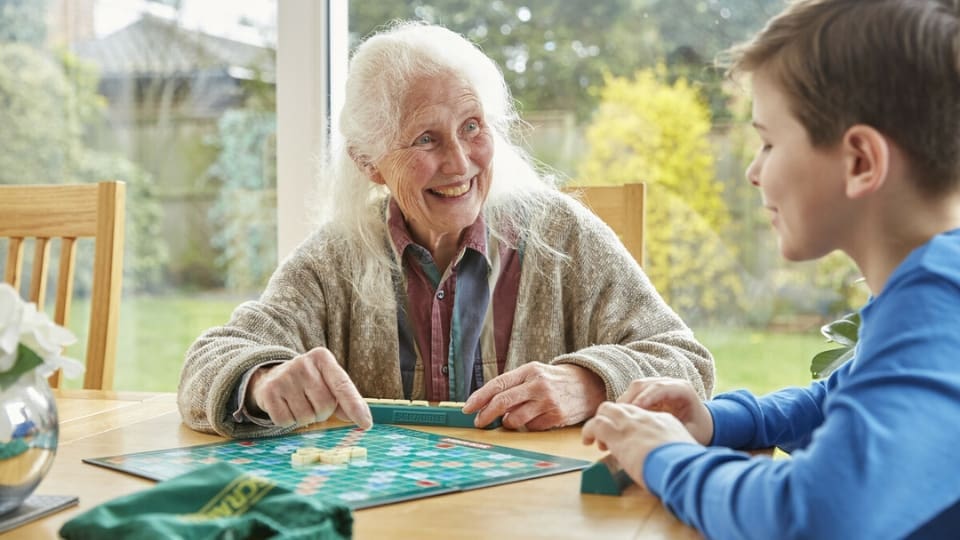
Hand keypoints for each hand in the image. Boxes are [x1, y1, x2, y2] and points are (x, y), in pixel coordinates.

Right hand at [246, 347, 371, 428]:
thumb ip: (345, 399)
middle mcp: (303, 363)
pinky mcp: (268, 392)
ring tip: (298, 403)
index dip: (355, 406)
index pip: (343, 385)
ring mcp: (284, 376)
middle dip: (322, 413)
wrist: (271, 376)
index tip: (365, 424)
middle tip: (312, 403)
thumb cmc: (308, 382)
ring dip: (305, 418)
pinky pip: (286, 422)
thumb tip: (362, 420)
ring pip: (306, 417)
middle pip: (325, 406)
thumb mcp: (327, 382)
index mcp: (323, 358)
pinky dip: (288, 421)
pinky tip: (285, 406)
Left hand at [462, 363, 605, 429]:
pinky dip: (528, 426)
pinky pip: (531, 427)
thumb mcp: (535, 374)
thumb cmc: (555, 380)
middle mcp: (538, 384)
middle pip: (502, 402)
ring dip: (508, 423)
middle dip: (485, 414)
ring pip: (515, 419)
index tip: (467, 408)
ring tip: (513, 419)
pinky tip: (535, 419)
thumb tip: (486, 404)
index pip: (498, 384)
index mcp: (529, 370)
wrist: (589, 385)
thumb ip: (513, 385)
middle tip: (478, 422)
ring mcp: (548, 401)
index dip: (479, 397)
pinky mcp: (556, 417)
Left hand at [581, 402, 697, 486]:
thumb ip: (672, 449)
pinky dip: (588, 430)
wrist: (682, 464)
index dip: (629, 423)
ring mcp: (631, 423)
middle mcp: (645, 417)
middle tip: (605, 435)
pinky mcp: (617, 433)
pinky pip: (596, 424)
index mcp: (663, 421)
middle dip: (610, 417)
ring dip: (597, 423)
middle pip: (622, 406)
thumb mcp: (683, 451)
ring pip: (606, 409)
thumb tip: (667, 460)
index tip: (624, 436)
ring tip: (591, 438)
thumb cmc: (686, 465)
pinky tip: (587, 440)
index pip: (640, 414)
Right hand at [618, 377, 713, 443]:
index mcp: (682, 389)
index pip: (660, 387)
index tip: (634, 411)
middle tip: (617, 417)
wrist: (703, 425)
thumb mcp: (692, 432)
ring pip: (634, 389)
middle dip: (629, 400)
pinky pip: (633, 396)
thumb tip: (656, 438)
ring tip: (615, 420)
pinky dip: (624, 406)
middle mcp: (668, 383)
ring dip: (623, 403)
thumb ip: (675, 432)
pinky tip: (618, 420)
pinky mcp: (649, 393)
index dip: (645, 397)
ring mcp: (657, 386)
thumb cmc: (700, 430)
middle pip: (642, 385)